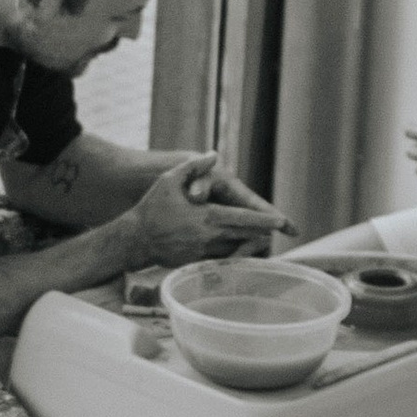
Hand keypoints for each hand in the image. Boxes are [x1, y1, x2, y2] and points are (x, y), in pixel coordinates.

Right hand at [127, 155, 284, 269]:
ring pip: (236, 250)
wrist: (134, 240)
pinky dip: (234, 255)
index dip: (265, 220)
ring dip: (250, 245)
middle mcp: (209, 237)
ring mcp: (204, 253)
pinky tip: (240, 251)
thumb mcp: (169, 180)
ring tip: (261, 240)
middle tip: (276, 230)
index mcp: (208, 217)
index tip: (282, 222)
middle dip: (262, 234)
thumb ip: (193, 166)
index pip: (244, 219)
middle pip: (246, 236)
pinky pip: (223, 260)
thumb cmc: (152, 209)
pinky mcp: (197, 262)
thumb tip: (213, 154)